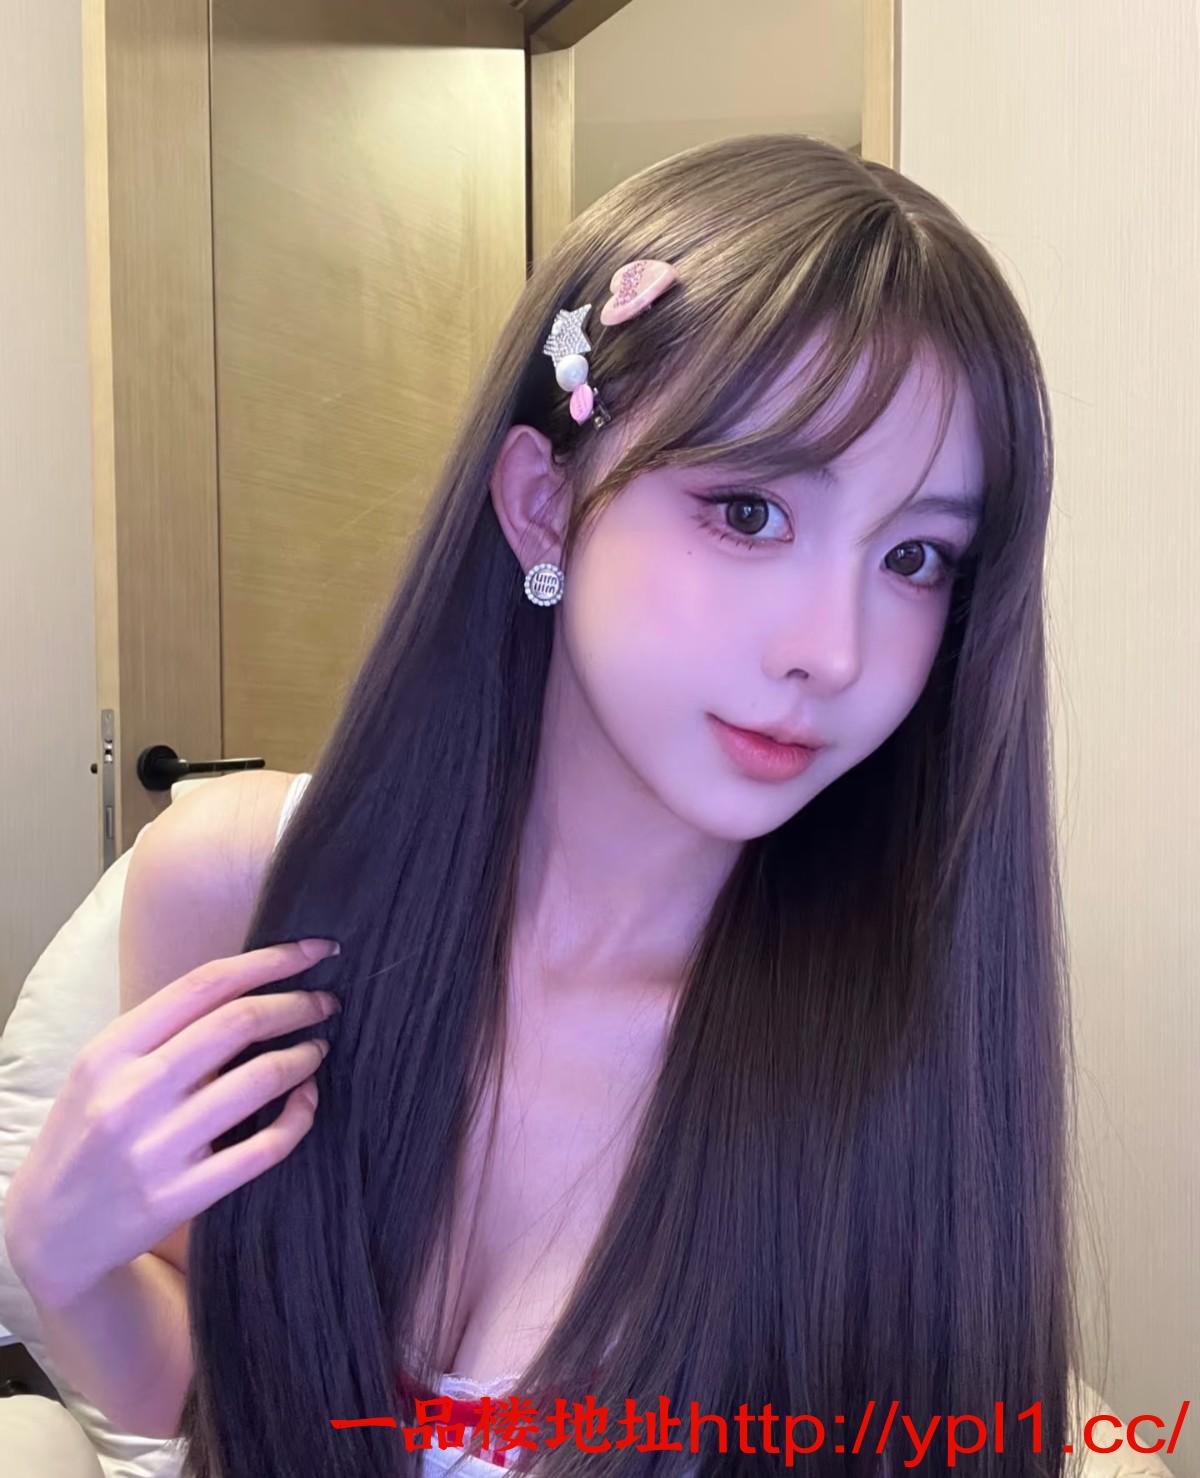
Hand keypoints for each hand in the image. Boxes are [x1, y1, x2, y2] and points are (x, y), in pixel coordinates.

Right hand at [4, 938, 340, 1308]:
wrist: (50, 1231)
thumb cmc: (88, 1131)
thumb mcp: (102, 1068)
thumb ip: (163, 1029)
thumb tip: (251, 984)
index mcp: (111, 1050)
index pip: (205, 984)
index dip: (271, 959)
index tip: (315, 949)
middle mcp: (131, 1093)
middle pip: (240, 1022)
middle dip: (298, 1003)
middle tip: (326, 1002)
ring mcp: (156, 1148)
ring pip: (260, 1080)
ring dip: (304, 1056)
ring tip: (318, 1048)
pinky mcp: (180, 1197)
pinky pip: (265, 1148)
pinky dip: (300, 1115)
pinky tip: (307, 1100)